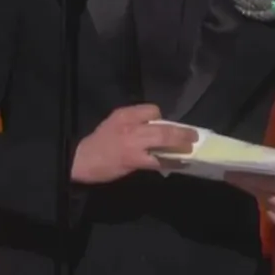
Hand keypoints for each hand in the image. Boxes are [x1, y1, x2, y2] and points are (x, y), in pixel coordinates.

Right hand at [71, 105, 197, 184]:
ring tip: (191, 148)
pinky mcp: (134, 160)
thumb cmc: (97, 143)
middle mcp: (131, 126)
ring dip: (180, 144)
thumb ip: (132, 122)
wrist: (81, 160)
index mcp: (125, 114)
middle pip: (162, 125)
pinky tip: (180, 164)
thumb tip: (154, 127)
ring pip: (163, 140)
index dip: (162, 118)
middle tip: (194, 135)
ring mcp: (134, 143)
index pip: (152, 110)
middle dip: (181, 131)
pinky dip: (171, 162)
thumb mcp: (112, 123)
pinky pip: (158, 161)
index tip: (166, 125)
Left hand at [225, 169, 274, 235]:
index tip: (230, 173)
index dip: (245, 178)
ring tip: (261, 186)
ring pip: (266, 205)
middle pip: (262, 194)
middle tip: (234, 176)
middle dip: (249, 185)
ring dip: (262, 196)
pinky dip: (271, 208)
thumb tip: (262, 166)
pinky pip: (272, 216)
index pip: (263, 183)